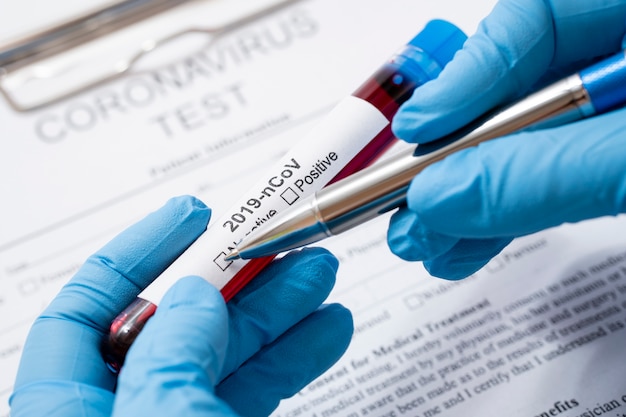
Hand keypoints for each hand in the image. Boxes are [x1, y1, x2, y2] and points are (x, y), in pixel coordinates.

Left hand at [10, 196, 352, 416]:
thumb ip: (172, 354)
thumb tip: (193, 296)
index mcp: (69, 409)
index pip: (87, 307)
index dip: (141, 250)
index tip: (193, 213)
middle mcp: (120, 413)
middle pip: (175, 320)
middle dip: (235, 274)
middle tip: (281, 235)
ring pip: (225, 354)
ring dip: (278, 310)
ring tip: (319, 273)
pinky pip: (253, 388)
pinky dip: (292, 357)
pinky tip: (325, 330)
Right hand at [388, 0, 625, 278]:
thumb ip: (550, 171)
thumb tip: (442, 195)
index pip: (540, 16)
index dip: (469, 71)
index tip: (421, 128)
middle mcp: (625, 59)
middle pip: (520, 88)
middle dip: (459, 155)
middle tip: (410, 205)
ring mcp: (622, 114)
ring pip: (533, 144)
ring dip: (474, 199)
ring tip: (430, 242)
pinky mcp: (619, 161)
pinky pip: (559, 178)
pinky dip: (516, 213)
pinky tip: (471, 242)